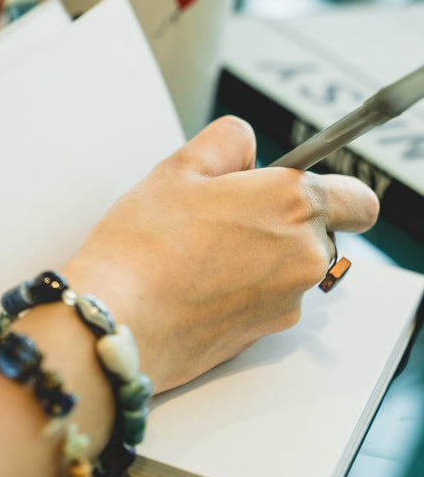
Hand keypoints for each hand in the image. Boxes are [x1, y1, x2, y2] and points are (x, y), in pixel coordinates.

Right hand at [63, 116, 379, 391]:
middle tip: (228, 215)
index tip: (299, 189)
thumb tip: (247, 149)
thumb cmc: (145, 243)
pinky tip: (197, 282)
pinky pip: (267, 300)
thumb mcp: (181, 166)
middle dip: (284, 221)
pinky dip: (244, 289)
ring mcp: (287, 301)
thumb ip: (228, 141)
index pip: (360, 200)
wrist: (117, 320)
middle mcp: (304, 257)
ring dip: (262, 255)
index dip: (334, 191)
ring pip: (291, 267)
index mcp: (294, 204)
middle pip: (319, 232)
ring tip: (201, 250)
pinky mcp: (263, 335)